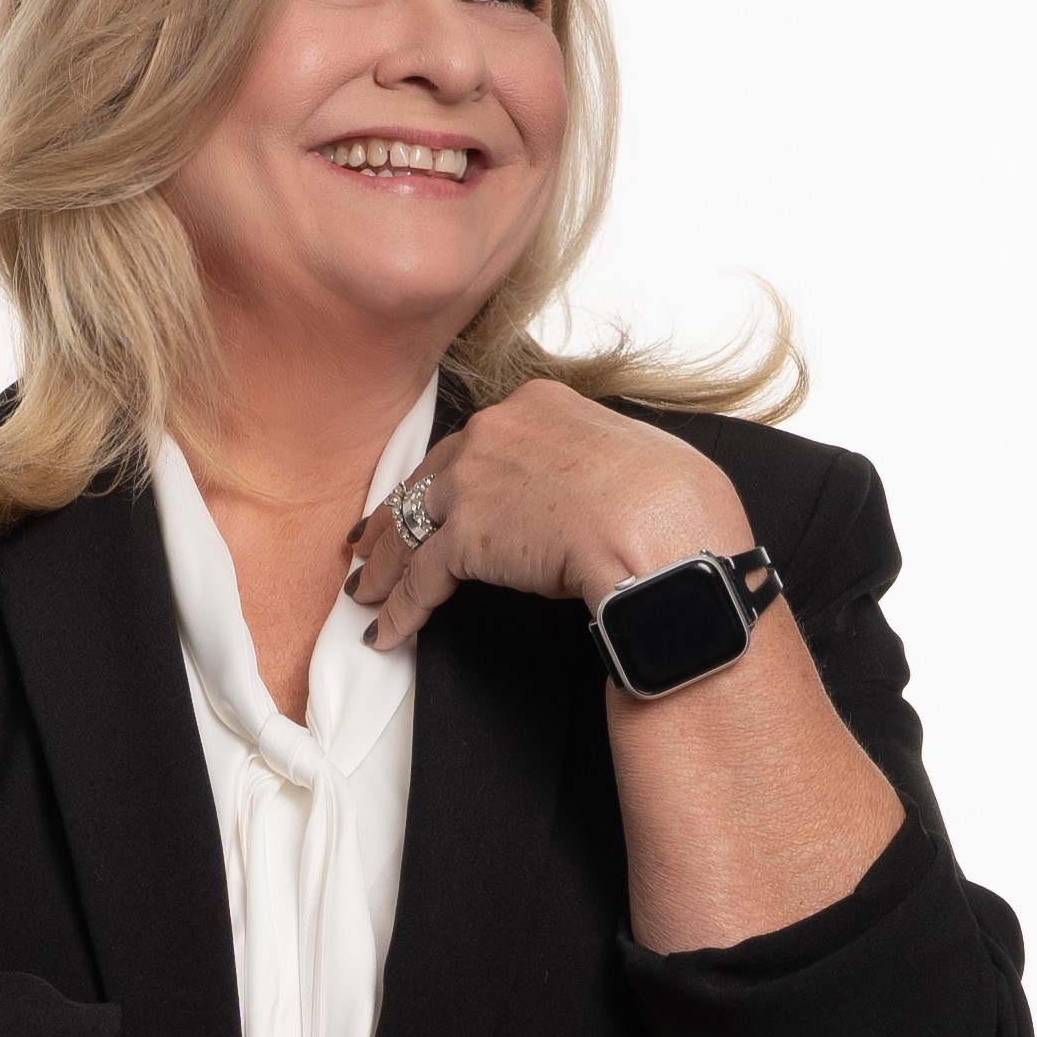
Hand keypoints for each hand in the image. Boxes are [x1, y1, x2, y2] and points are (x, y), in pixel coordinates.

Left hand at [349, 379, 752, 645]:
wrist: (660, 525)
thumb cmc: (668, 498)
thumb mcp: (628, 454)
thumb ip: (587, 462)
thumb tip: (589, 494)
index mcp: (536, 404)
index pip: (474, 443)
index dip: (444, 475)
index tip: (429, 495)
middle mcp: (493, 431)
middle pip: (428, 481)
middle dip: (395, 518)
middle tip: (372, 543)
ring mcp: (472, 481)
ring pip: (410, 529)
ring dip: (385, 568)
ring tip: (368, 593)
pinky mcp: (463, 536)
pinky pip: (419, 579)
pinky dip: (400, 611)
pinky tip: (388, 632)